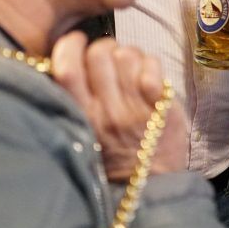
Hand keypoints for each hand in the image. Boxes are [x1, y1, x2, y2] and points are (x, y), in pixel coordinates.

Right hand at [52, 32, 187, 179]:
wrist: (150, 186)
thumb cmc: (112, 157)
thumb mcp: (83, 132)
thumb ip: (75, 100)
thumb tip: (67, 60)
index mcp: (82, 117)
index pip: (67, 68)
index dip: (69, 45)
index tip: (76, 42)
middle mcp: (106, 110)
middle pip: (99, 53)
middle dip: (102, 47)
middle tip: (107, 58)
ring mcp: (135, 106)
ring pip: (127, 54)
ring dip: (128, 54)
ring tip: (128, 69)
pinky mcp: (161, 104)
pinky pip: (152, 64)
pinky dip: (149, 64)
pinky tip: (147, 78)